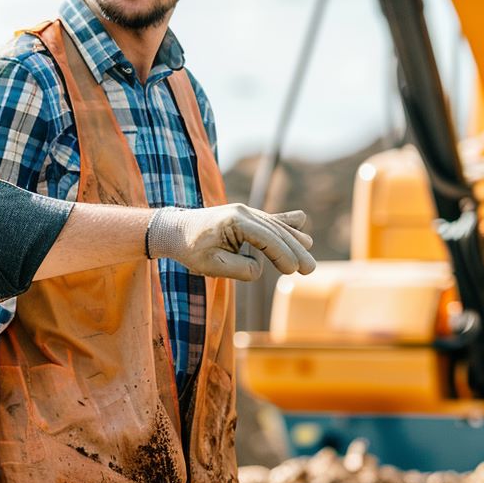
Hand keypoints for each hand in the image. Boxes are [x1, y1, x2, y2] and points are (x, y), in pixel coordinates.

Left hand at [148, 205, 314, 280]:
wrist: (174, 230)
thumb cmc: (189, 248)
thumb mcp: (210, 265)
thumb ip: (238, 269)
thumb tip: (260, 268)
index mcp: (234, 220)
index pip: (266, 238)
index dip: (282, 254)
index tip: (293, 271)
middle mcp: (243, 212)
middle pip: (276, 231)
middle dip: (294, 250)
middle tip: (309, 269)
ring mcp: (245, 212)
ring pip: (275, 226)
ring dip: (292, 239)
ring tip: (308, 251)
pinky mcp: (244, 217)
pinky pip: (269, 219)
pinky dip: (284, 222)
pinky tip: (300, 221)